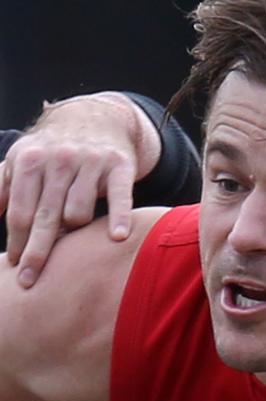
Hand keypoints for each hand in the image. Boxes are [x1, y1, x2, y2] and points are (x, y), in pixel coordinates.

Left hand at [0, 93, 159, 288]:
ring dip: (74, 231)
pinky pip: (119, 197)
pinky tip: (118, 237)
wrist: (96, 118)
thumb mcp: (22, 160)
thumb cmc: (53, 149)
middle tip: (28, 281)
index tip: (14, 267)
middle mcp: (60, 159)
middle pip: (45, 217)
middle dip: (36, 252)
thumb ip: (1, 187)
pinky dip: (120, 217)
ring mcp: (92, 162)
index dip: (16, 242)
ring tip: (74, 237)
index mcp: (30, 160)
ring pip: (78, 213)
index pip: (19, 211)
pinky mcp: (120, 166)